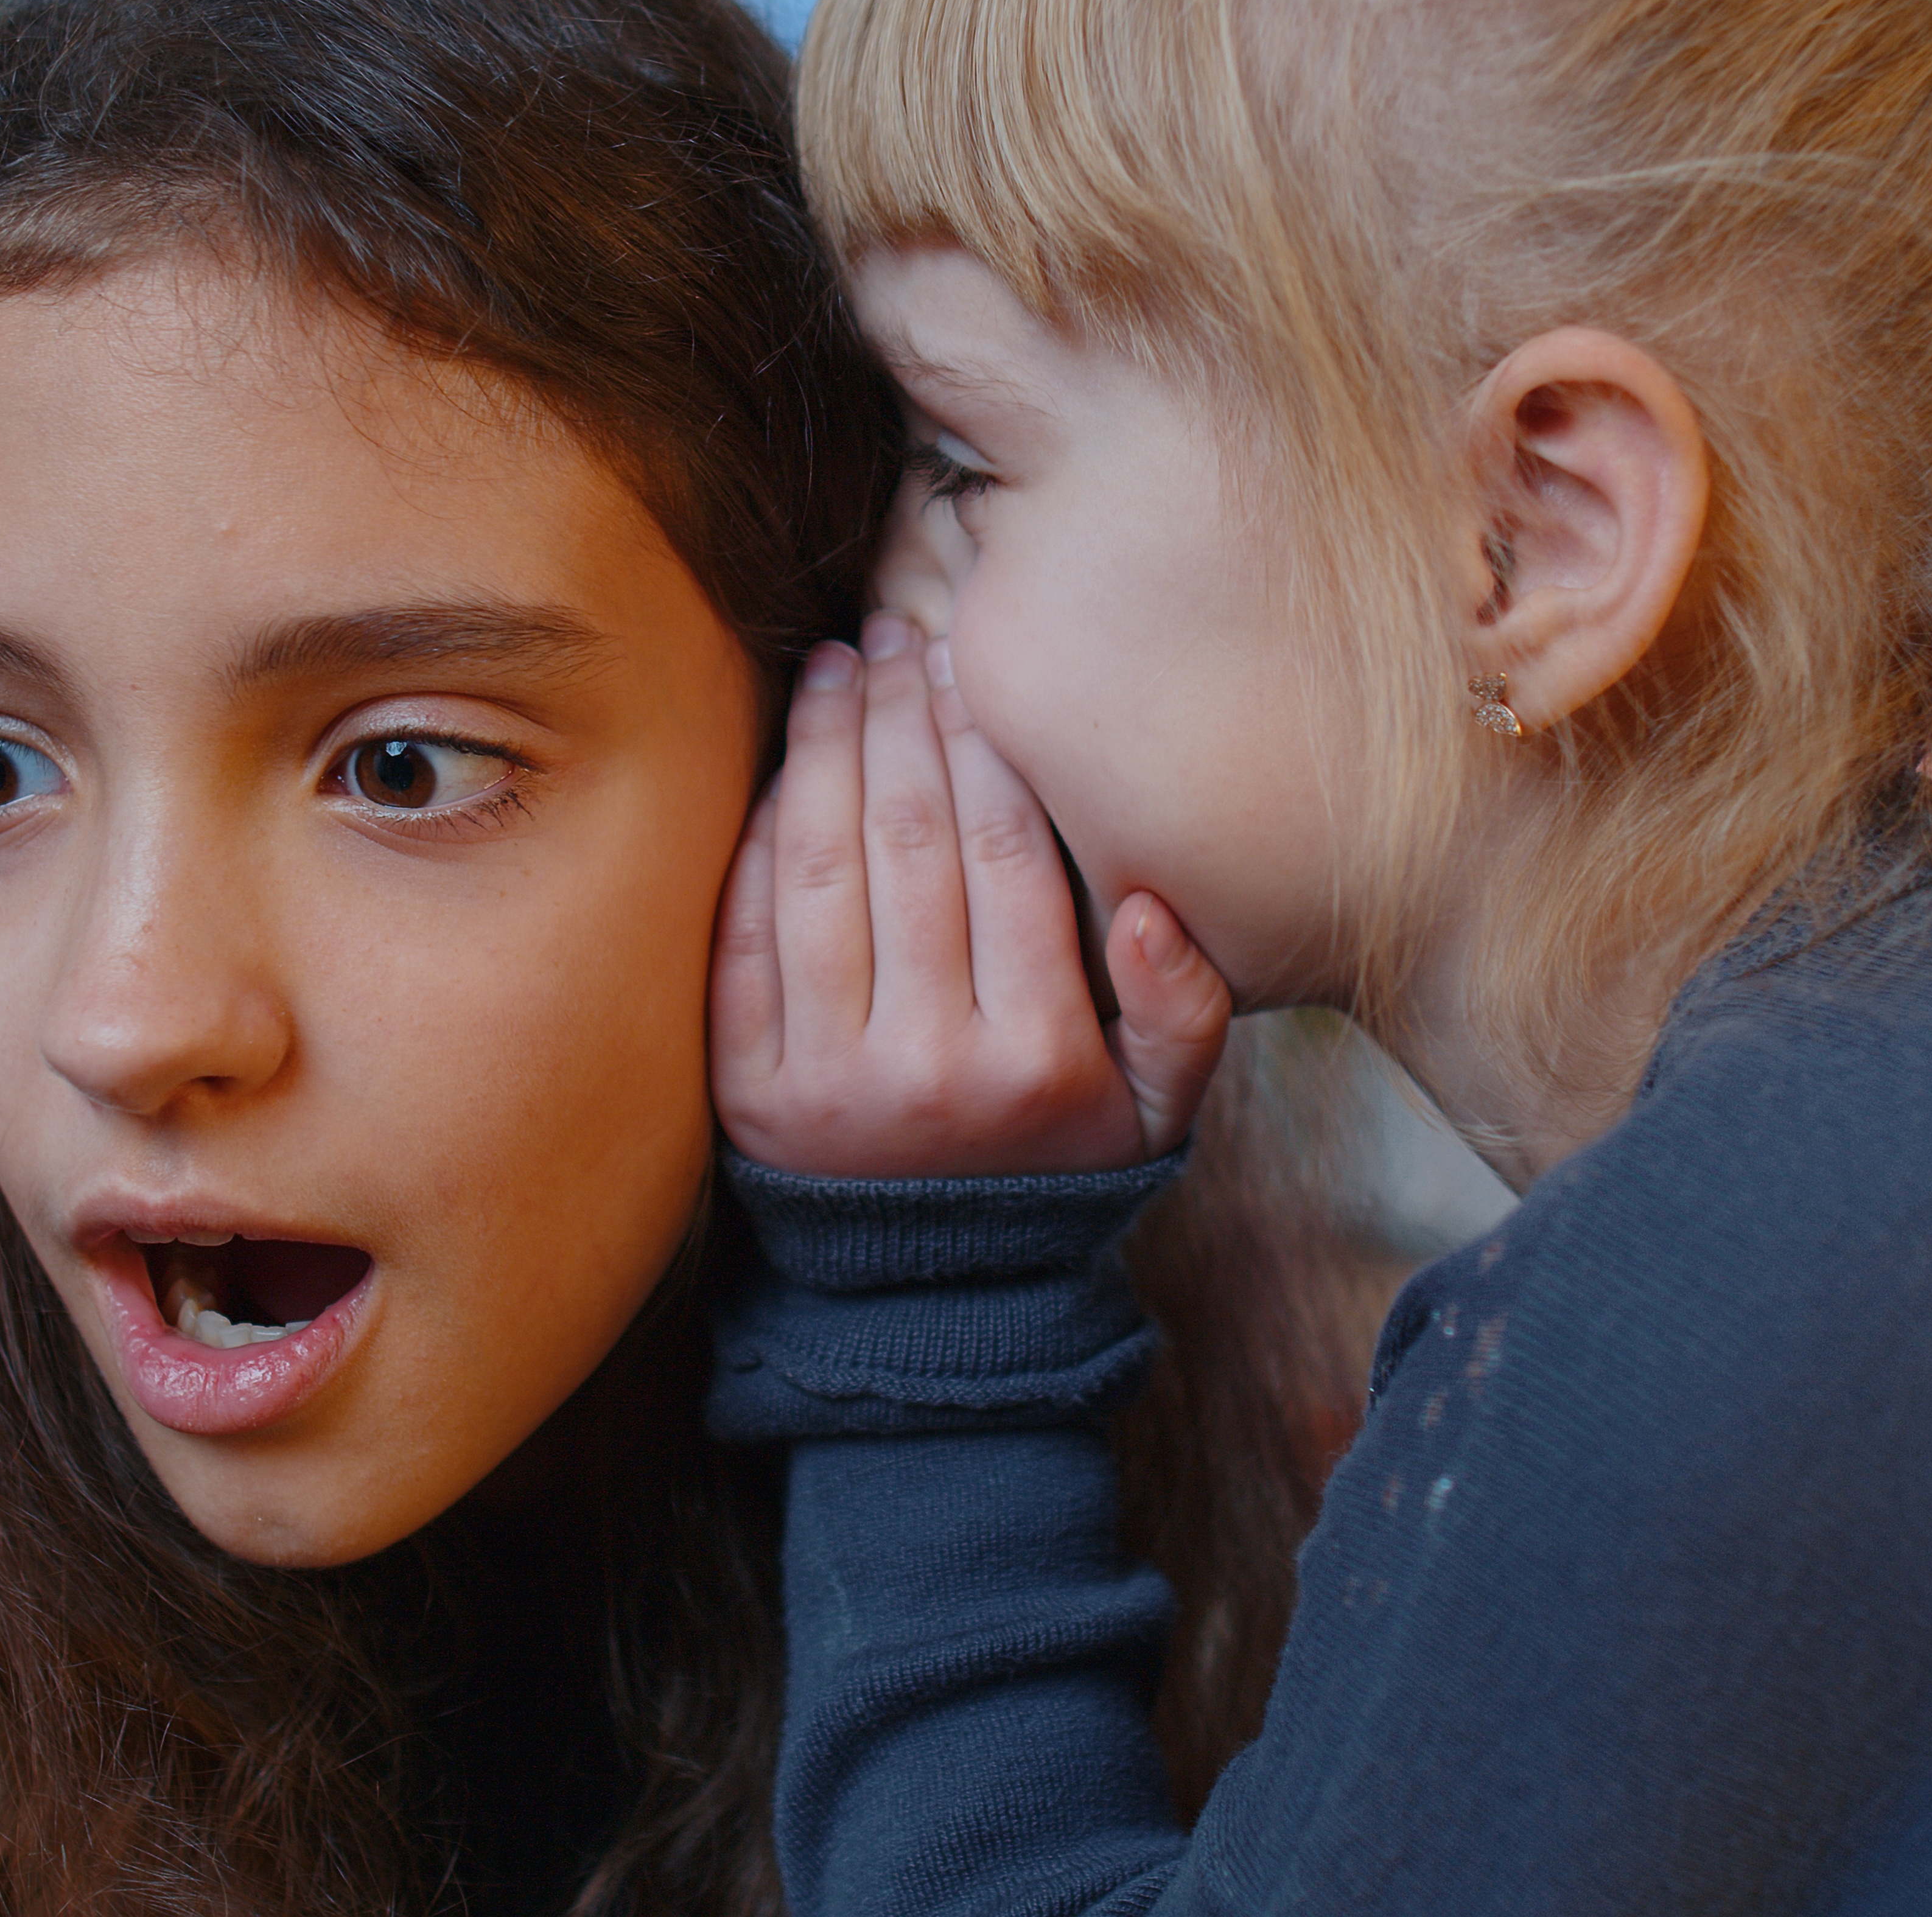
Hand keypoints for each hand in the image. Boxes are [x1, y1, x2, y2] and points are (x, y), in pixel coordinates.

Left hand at [714, 614, 1234, 1178]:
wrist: (931, 1297)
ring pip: (822, 872)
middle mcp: (930, 1069)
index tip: (964, 662)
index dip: (981, 741)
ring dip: (824, 752)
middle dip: (898, 718)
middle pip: (909, 845)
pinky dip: (759, 837)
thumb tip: (1150, 900)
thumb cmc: (1057, 1166)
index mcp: (1037, 1061)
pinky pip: (746, 935)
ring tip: (834, 670)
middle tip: (892, 634)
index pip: (1006, 857)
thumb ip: (1185, 1010)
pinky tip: (783, 767)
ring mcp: (827, 1082)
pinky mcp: (746, 1091)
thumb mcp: (1160, 1113)